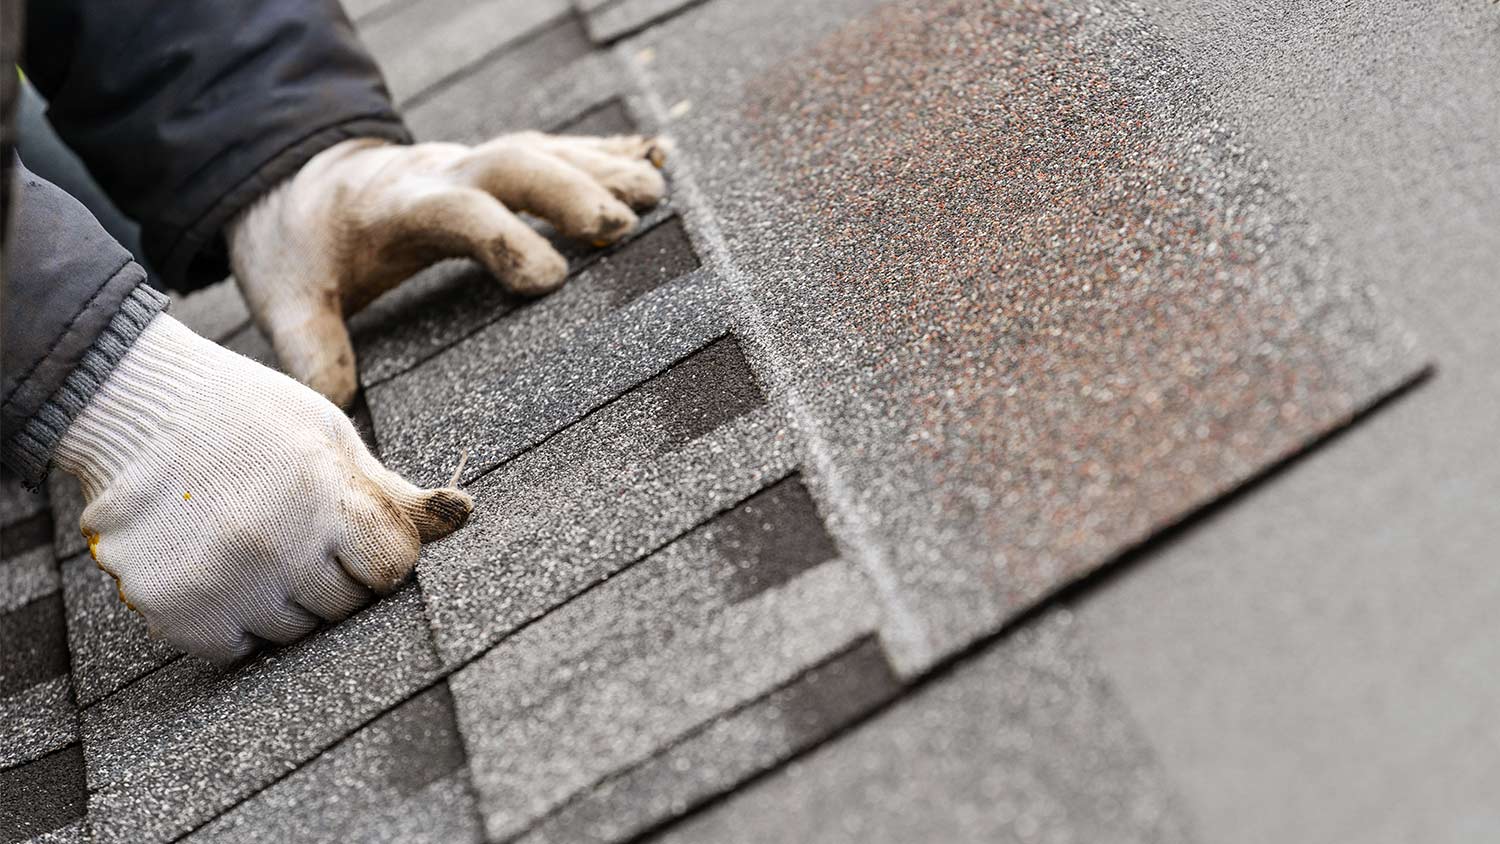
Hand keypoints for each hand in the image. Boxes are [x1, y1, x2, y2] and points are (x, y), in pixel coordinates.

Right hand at [54, 314, 472, 662]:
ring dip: (283, 600)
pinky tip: (218, 567)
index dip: (380, 550)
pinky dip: (233, 620)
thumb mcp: (331, 438)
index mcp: (325, 496)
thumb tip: (467, 513)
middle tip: (294, 528)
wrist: (136, 409)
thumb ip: (394, 493)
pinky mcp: (175, 612)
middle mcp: (275, 546)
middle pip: (346, 605)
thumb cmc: (249, 420)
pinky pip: (237, 649)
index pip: (394, 568)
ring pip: (294, 632)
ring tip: (252, 540)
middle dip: (334, 575)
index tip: (353, 529)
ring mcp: (222, 584)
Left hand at [227, 131, 670, 405]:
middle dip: (570, 190)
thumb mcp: (287, 299)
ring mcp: (473, 165)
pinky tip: (653, 160)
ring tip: (656, 193)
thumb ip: (311, 347)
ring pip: (543, 151)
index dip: (503, 238)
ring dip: (601, 168)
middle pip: (513, 163)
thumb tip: (335, 407)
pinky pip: (555, 150)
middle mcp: (442, 173)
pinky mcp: (494, 167)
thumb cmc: (304, 249)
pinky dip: (604, 153)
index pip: (457, 212)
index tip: (548, 279)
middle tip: (624, 226)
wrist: (298, 185)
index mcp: (397, 207)